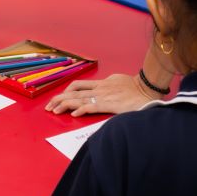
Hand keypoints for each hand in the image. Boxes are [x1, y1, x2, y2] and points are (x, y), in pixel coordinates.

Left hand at [45, 74, 159, 116]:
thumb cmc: (136, 87)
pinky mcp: (109, 104)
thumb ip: (109, 84)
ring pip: (79, 98)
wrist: (148, 89)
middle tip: (48, 107)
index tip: (57, 98)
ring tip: (54, 111)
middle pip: (74, 91)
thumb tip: (105, 88)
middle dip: (59, 99)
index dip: (66, 91)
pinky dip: (80, 109)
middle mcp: (99, 88)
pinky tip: (73, 114)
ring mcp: (103, 95)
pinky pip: (91, 106)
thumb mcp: (118, 81)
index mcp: (101, 83)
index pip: (78, 85)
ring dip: (64, 104)